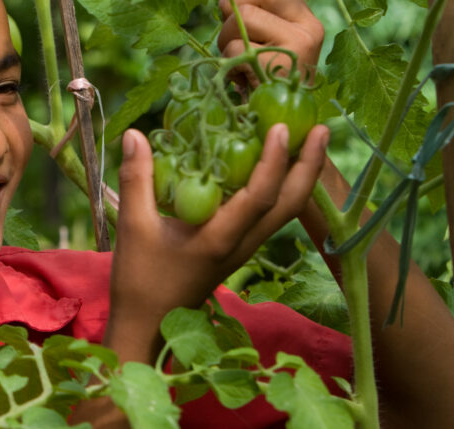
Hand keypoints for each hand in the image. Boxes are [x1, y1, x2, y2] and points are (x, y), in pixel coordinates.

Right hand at [105, 122, 328, 363]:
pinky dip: (279, 188)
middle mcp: (242, 244)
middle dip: (309, 166)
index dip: (273, 160)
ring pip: (284, 211)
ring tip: (306, 140)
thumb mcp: (133, 227)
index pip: (259, 196)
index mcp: (220, 239)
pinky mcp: (238, 250)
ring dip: (300, 176)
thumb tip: (135, 134)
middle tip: (320, 128)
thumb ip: (137, 178)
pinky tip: (272, 167)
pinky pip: (269, 215)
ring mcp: (243, 249)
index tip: (280, 126)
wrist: (148, 327)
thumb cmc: (140, 281)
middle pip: (290, 204)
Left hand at [217, 0, 322, 85]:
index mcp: (305, 15)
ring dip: (226, 38)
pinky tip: (240, 78)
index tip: (234, 7)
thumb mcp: (265, 40)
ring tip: (236, 60)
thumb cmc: (265, 81)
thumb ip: (254, 12)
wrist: (282, 127)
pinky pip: (237, 47)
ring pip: (242, 15)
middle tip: (231, 36)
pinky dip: (228, 62)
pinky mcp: (282, 64)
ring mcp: (299, 44)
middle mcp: (309, 25)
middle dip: (230, 10)